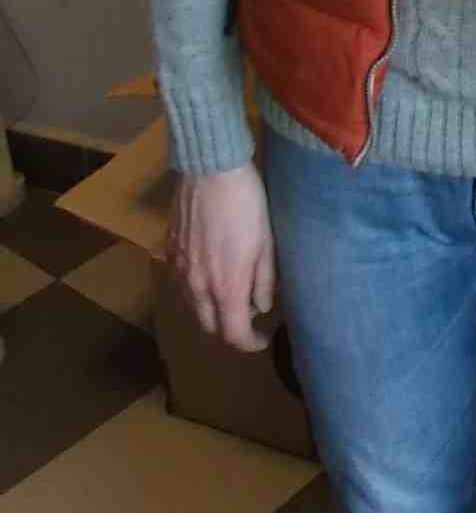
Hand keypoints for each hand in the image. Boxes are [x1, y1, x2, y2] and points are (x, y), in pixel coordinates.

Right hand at [167, 162, 276, 351]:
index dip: (249, 343)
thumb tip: (260, 308)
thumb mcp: (266, 243)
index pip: (232, 335)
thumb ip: (263, 281)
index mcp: (225, 287)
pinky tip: (212, 274)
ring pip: (193, 308)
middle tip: (248, 315)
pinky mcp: (170, 252)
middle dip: (229, 329)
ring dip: (212, 311)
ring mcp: (179, 270)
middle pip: (210, 326)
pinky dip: (197, 292)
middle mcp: (196, 286)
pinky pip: (182, 285)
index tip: (263, 337)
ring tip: (232, 294)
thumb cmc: (246, 203)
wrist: (210, 169)